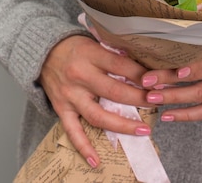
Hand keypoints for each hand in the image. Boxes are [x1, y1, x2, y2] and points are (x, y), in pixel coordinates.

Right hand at [39, 35, 151, 167]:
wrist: (42, 51)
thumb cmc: (74, 46)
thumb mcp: (95, 41)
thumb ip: (115, 53)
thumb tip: (144, 66)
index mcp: (90, 55)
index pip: (122, 67)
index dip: (142, 76)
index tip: (159, 83)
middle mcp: (80, 76)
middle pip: (114, 92)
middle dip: (139, 99)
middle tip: (158, 103)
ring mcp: (70, 95)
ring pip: (98, 116)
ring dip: (122, 125)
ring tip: (143, 130)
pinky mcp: (61, 108)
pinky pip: (72, 131)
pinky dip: (83, 147)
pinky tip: (96, 161)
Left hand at [140, 49, 201, 121]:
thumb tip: (170, 32)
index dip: (190, 67)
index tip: (169, 66)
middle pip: (198, 81)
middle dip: (170, 82)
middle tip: (147, 82)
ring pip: (200, 99)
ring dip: (174, 100)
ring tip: (152, 100)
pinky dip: (186, 116)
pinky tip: (167, 116)